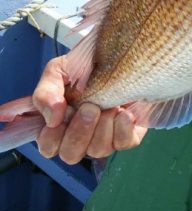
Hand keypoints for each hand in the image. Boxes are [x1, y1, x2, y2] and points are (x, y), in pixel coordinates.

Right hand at [32, 57, 147, 164]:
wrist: (116, 55)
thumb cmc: (82, 67)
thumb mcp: (58, 71)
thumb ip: (46, 93)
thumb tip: (52, 119)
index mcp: (57, 126)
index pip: (48, 147)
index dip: (54, 135)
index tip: (65, 110)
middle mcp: (79, 138)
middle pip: (71, 155)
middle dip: (80, 132)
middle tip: (90, 107)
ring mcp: (102, 139)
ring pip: (97, 151)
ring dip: (102, 127)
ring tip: (109, 105)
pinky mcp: (126, 135)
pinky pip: (124, 143)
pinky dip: (123, 128)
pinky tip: (123, 112)